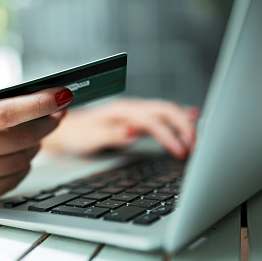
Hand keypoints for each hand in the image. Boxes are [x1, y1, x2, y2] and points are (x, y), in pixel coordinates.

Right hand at [0, 87, 72, 206]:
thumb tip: (35, 108)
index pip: (6, 113)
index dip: (40, 104)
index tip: (62, 95)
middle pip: (22, 140)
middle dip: (46, 125)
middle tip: (55, 114)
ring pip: (22, 162)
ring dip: (35, 147)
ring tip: (32, 135)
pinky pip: (12, 182)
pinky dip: (22, 167)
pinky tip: (17, 156)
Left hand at [41, 99, 197, 158]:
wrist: (64, 130)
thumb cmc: (75, 135)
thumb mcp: (89, 138)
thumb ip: (111, 134)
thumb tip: (134, 131)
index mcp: (121, 110)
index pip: (153, 120)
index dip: (169, 135)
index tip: (181, 152)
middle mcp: (131, 108)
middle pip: (166, 110)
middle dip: (184, 126)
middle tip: (195, 148)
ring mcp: (134, 113)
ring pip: (167, 112)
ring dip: (184, 124)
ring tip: (197, 141)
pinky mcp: (136, 120)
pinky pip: (162, 117)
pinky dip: (178, 120)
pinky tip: (190, 120)